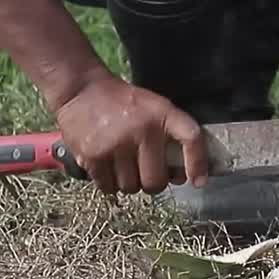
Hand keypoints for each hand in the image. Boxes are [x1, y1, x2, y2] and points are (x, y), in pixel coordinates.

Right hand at [53, 71, 209, 194]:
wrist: (80, 90)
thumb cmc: (123, 102)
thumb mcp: (154, 106)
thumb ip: (170, 134)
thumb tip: (181, 175)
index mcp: (162, 114)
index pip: (191, 138)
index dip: (198, 163)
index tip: (198, 182)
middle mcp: (143, 130)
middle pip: (156, 181)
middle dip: (153, 183)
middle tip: (146, 174)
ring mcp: (117, 145)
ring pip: (131, 187)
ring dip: (129, 183)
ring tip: (123, 166)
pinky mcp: (93, 156)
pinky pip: (109, 188)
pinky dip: (110, 185)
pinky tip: (107, 168)